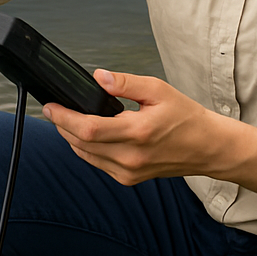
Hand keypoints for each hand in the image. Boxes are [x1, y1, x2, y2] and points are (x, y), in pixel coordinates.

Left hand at [43, 71, 233, 185]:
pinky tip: (86, 134)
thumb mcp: (157, 89)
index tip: (50, 105)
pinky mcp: (128, 179)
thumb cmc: (186, 117)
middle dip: (62, 125)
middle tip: (53, 108)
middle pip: (81, 143)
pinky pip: (97, 163)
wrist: (206, 147)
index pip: (89, 128)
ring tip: (65, 118)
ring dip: (71, 137)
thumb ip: (125, 83)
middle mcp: (130, 157)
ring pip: (85, 155)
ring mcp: (128, 172)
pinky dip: (86, 148)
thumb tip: (98, 77)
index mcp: (138, 132)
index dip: (64, 117)